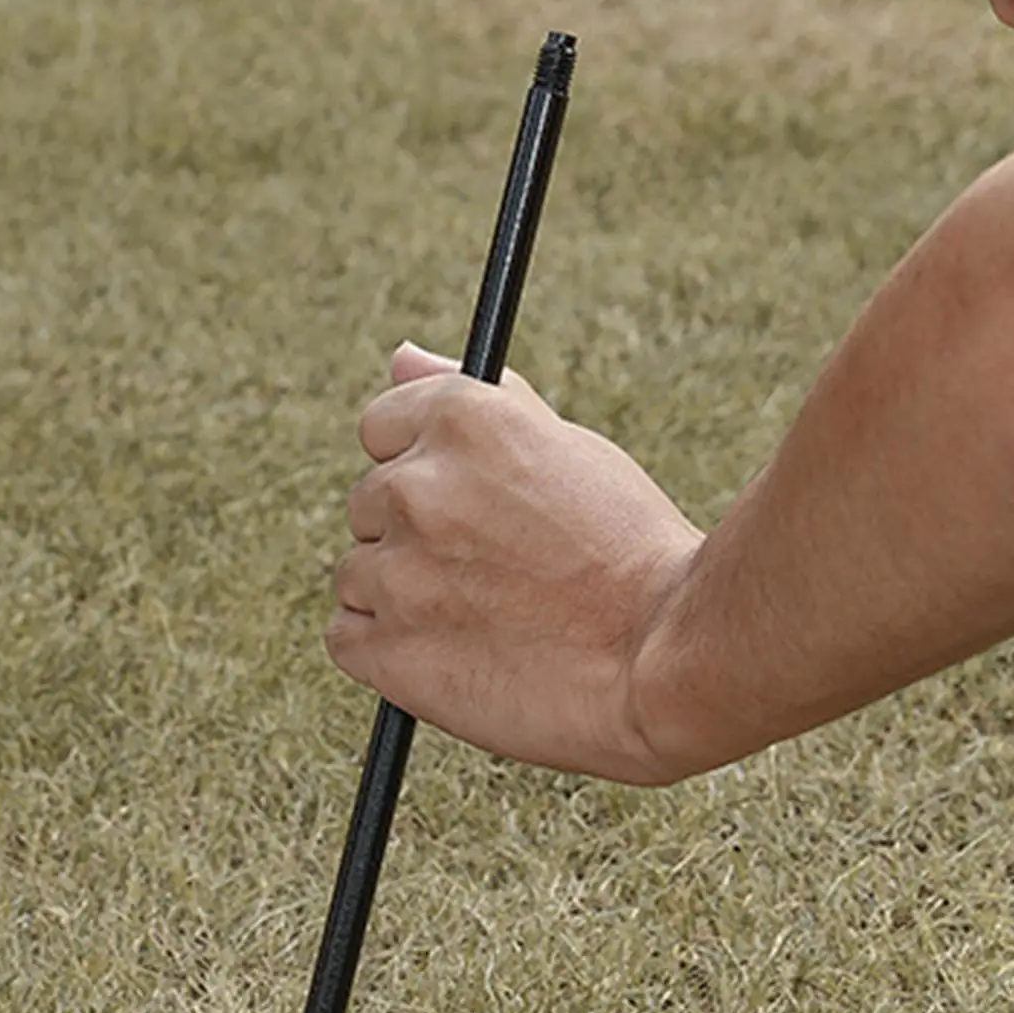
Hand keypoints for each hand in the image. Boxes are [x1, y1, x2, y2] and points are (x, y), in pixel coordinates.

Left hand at [326, 343, 703, 784]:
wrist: (664, 655)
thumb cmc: (631, 551)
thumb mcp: (567, 447)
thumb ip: (473, 401)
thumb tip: (403, 357)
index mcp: (460, 420)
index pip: (382, 428)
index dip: (425, 468)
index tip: (464, 503)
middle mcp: (415, 486)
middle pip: (372, 505)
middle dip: (419, 534)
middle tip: (495, 569)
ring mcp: (394, 571)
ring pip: (360, 574)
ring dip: (405, 594)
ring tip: (488, 617)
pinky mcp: (385, 650)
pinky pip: (349, 637)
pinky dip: (389, 650)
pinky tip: (455, 653)